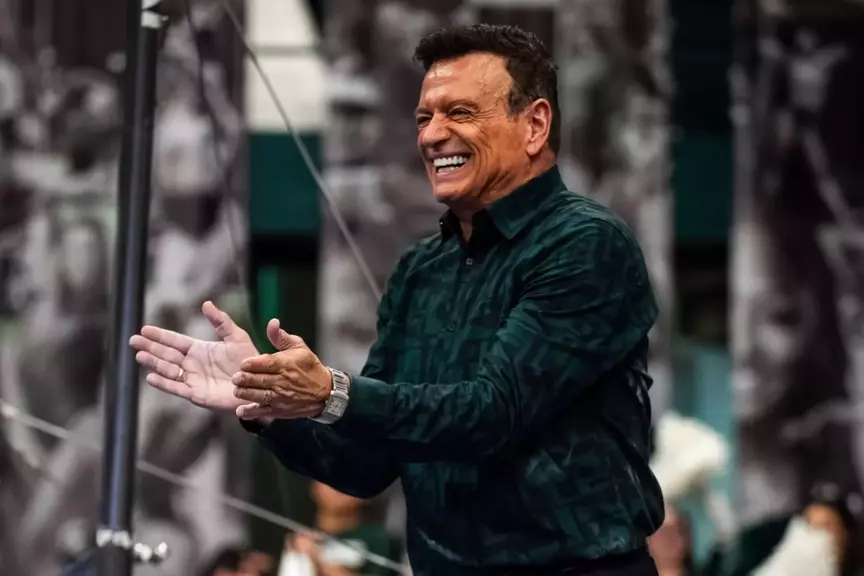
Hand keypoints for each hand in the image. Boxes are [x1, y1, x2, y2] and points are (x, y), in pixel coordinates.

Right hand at [129, 300, 257, 412]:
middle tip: (133, 340)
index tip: (144, 329)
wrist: (258, 384)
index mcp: (199, 350)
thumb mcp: (236, 337)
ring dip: (154, 363)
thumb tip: (206, 303)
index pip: (175, 341)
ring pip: (168, 370)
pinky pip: (177, 388)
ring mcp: (192, 379)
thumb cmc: (248, 361)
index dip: (160, 335)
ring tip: (140, 355)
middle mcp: (192, 364)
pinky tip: (150, 377)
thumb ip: (221, 321)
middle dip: (150, 347)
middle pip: (166, 354)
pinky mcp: (196, 394)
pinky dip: (164, 383)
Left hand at [232, 319, 331, 419]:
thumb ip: (281, 337)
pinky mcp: (280, 410)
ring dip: (245, 393)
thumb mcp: (299, 347)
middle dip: (244, 379)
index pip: (265, 363)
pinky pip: (263, 411)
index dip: (251, 364)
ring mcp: (281, 397)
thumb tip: (272, 322)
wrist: (325, 392)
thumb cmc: (310, 367)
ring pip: (259, 395)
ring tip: (236, 390)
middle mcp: (282, 381)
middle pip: (259, 380)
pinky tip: (241, 411)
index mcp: (285, 364)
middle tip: (235, 377)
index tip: (242, 363)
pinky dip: (251, 412)